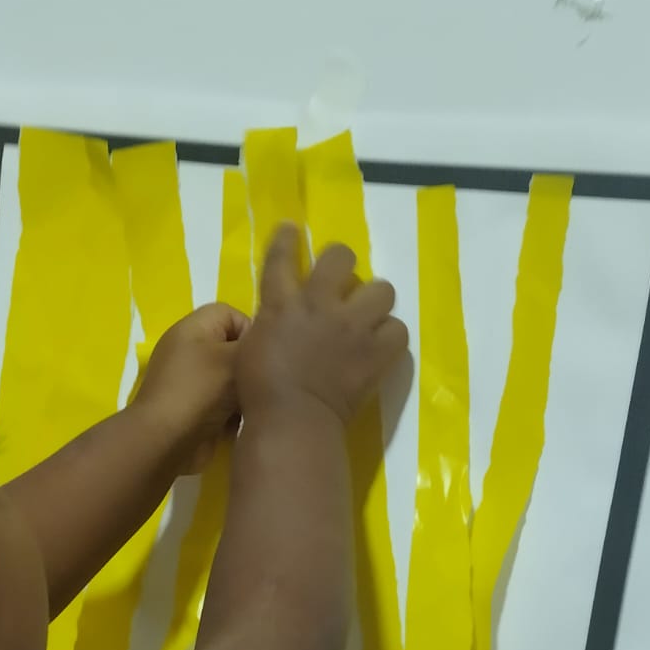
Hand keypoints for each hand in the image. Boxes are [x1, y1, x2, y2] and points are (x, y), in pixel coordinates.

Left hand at [133, 303, 248, 472]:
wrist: (165, 442)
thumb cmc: (200, 391)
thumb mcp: (235, 358)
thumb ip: (256, 345)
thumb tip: (268, 344)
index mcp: (194, 327)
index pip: (233, 314)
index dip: (252, 331)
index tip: (261, 356)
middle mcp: (189, 350)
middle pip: (233, 349)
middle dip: (249, 367)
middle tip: (260, 383)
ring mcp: (189, 381)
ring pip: (231, 380)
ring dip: (243, 393)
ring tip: (251, 406)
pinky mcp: (191, 409)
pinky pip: (222, 404)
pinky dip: (232, 413)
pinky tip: (239, 424)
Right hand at [237, 224, 407, 425]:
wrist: (292, 419)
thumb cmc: (259, 391)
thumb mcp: (251, 347)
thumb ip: (270, 324)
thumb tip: (282, 319)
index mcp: (281, 304)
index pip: (282, 257)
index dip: (287, 239)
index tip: (292, 230)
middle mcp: (320, 304)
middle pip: (341, 257)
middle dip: (343, 264)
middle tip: (343, 282)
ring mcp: (353, 326)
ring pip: (382, 289)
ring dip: (375, 301)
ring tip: (369, 317)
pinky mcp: (376, 352)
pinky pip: (398, 330)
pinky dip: (390, 337)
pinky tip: (381, 346)